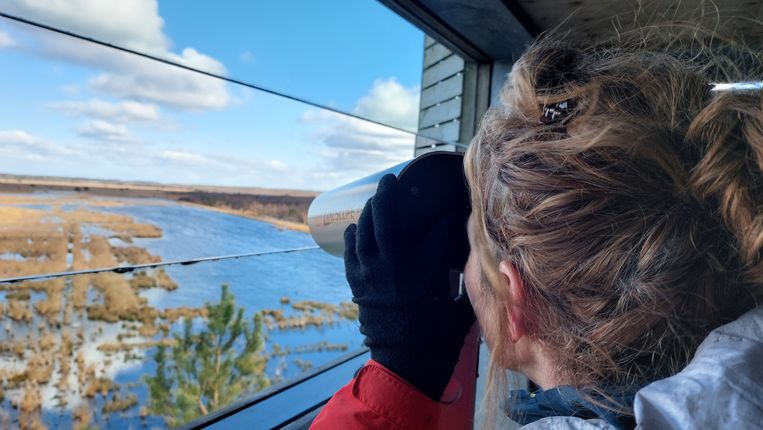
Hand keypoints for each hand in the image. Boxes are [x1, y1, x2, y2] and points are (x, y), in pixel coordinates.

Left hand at [344, 174, 473, 400]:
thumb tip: (486, 262)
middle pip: (388, 216)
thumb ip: (471, 280)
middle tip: (392, 179)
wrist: (406, 364)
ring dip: (370, 210)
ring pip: (365, 229)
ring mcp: (372, 272)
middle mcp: (396, 263)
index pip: (437, 227)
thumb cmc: (439, 338)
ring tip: (376, 199)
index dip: (446, 216)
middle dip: (390, 193)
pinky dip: (353, 236)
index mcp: (426, 267)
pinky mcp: (358, 283)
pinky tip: (356, 227)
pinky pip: (350, 251)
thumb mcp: (463, 306)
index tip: (451, 212)